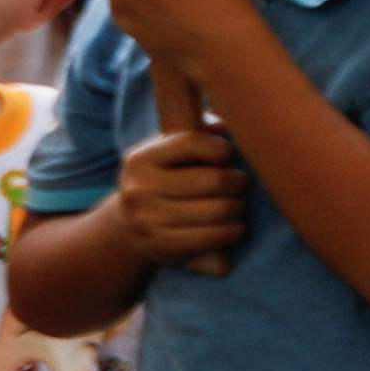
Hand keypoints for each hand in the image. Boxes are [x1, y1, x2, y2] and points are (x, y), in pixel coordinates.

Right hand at [107, 126, 249, 267]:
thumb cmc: (163, 179)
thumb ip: (195, 132)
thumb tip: (222, 124)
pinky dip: (232, 231)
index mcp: (141, 159)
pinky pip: (213, 237)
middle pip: (214, 181)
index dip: (220, 147)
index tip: (227, 154)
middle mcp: (140, 189)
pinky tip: (233, 226)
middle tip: (240, 183)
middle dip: (237, 181)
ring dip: (238, 208)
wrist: (128, 224)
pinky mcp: (161, 246)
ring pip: (219, 211)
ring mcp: (148, 220)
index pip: (190, 143)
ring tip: (237, 205)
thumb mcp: (166, 152)